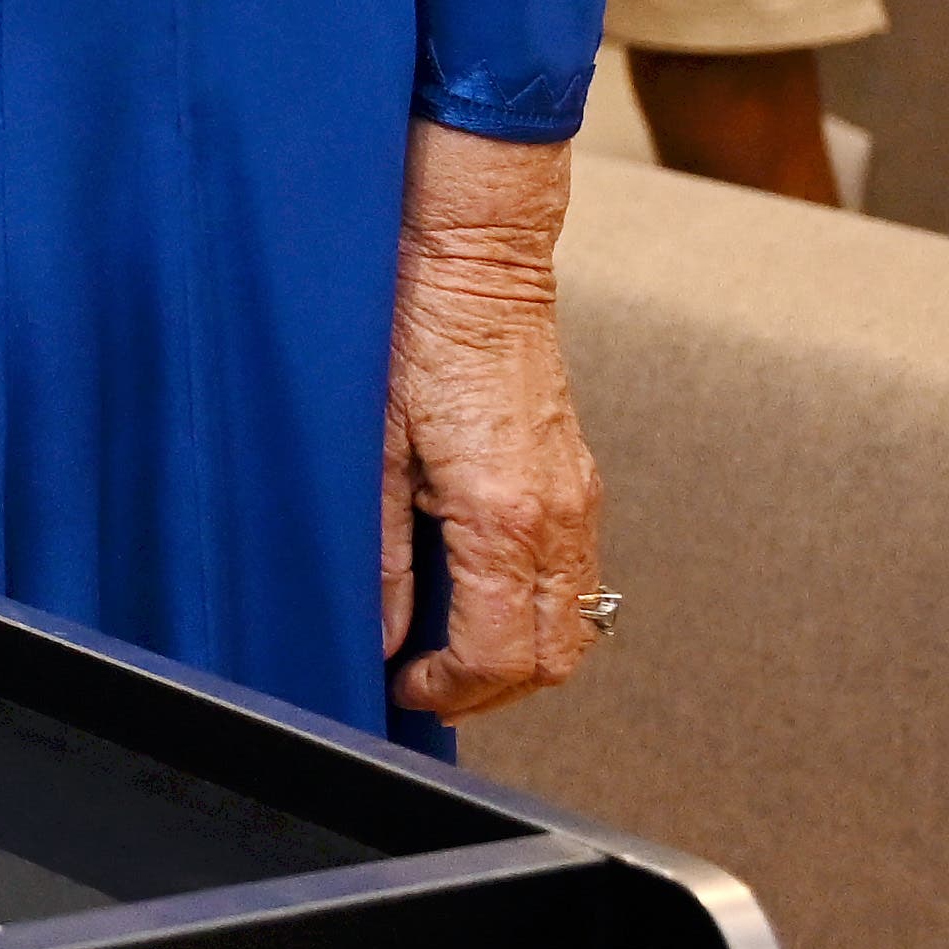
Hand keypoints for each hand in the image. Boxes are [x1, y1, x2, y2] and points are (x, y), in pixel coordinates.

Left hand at [383, 121, 601, 719]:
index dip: (449, 690)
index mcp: (507, 516)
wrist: (473, 259)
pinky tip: (475, 593)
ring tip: (444, 647)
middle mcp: (561, 514)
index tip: (400, 685)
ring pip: (576, 623)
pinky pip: (575, 577)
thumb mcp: (369, 449)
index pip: (501, 653)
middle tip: (421, 681)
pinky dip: (533, 608)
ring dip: (516, 653)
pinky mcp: (578, 479)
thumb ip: (382, 553)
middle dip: (488, 689)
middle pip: (554, 655)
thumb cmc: (413, 332)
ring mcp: (579, 497)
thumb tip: (381, 631)